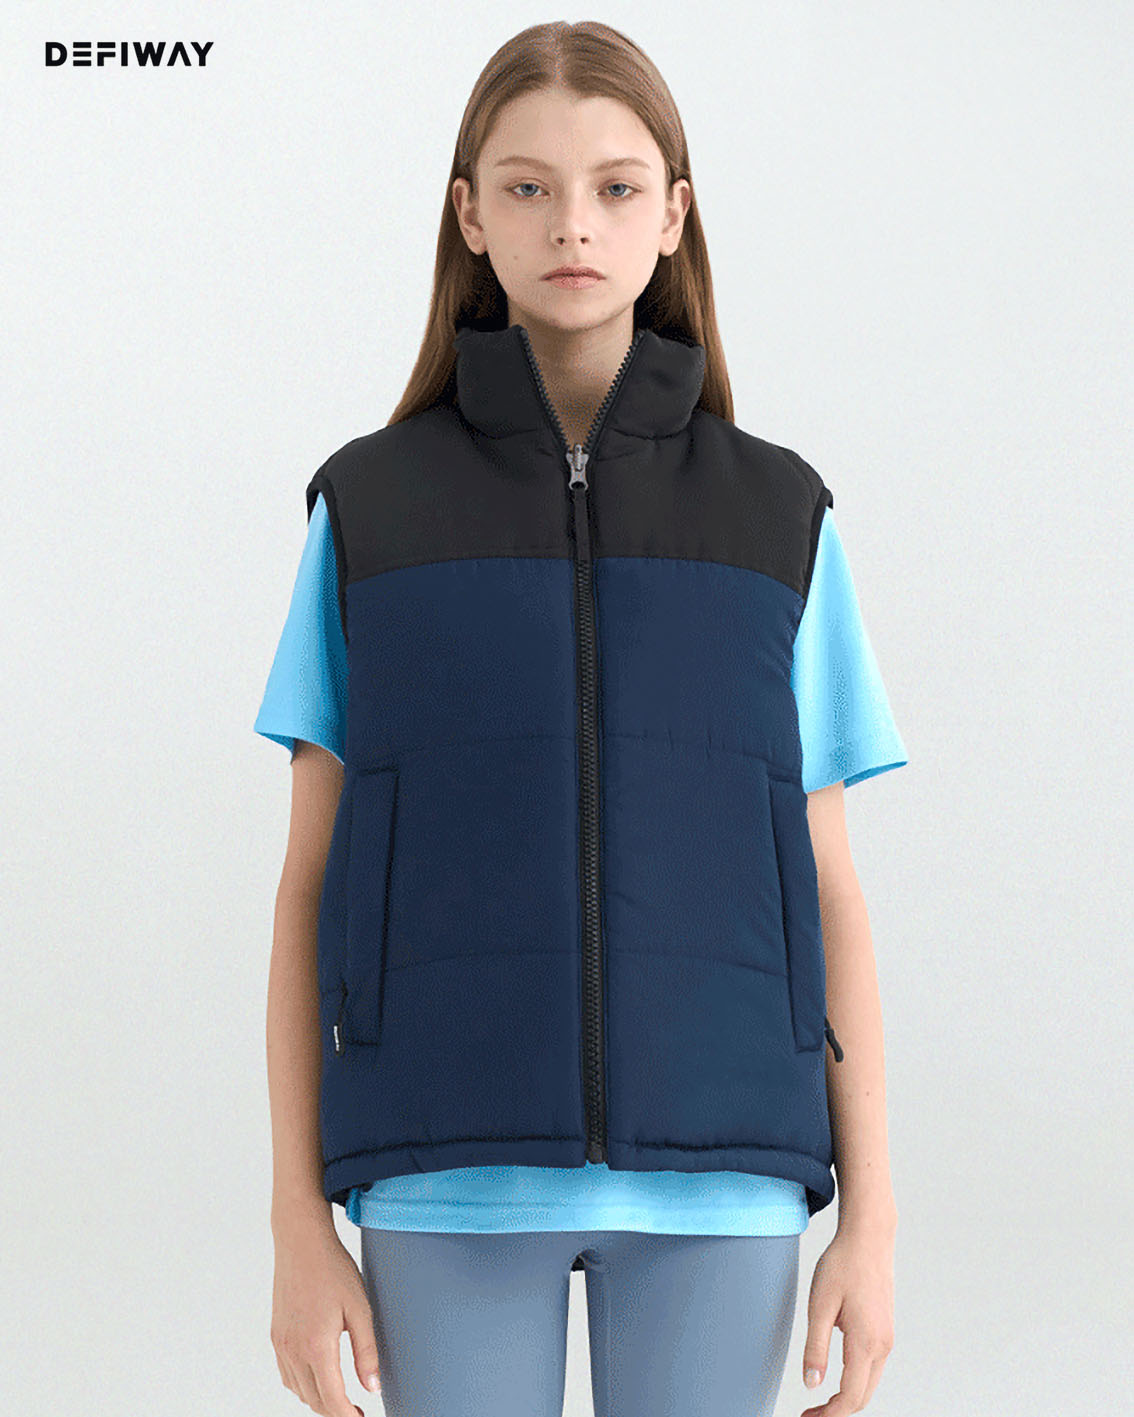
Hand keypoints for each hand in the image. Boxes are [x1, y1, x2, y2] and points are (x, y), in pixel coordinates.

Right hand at [271, 1219, 381, 1414]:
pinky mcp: (276, 1336)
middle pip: (314, 1400)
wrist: (301, 1243)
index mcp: (316, 1346)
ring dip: (318, 1399)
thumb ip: (366, 1352)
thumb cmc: (332, 1270)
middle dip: (334, 1410)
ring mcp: (281, 1344)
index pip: (332, 1399)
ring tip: (340, 1394)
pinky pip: (287, 1375)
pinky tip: (317, 1376)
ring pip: (298, 1391)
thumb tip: (372, 1387)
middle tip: (355, 1409)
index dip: (347, 1416)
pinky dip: (302, 1385)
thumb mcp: (360, 1309)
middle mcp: (293, 1350)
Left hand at [799, 1210, 895, 1414]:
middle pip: (863, 1396)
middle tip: (810, 1414)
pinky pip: (872, 1367)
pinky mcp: (885, 1330)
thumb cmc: (842, 1265)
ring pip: (869, 1383)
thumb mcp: (819, 1305)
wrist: (868, 1238)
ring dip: (846, 1397)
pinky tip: (835, 1376)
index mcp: (866, 1341)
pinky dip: (855, 1381)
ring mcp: (887, 1338)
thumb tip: (812, 1384)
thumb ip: (815, 1348)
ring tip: (818, 1400)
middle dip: (837, 1411)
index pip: (851, 1396)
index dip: (830, 1414)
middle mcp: (882, 1345)